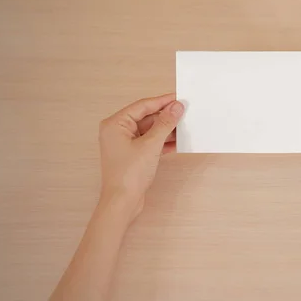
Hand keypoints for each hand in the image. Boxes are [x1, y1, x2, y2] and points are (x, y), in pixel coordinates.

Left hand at [98, 93, 183, 220]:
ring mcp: (124, 144)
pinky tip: (178, 142)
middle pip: (146, 117)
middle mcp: (117, 131)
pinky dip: (162, 142)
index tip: (179, 98)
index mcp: (115, 124)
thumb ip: (165, 124)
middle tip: (185, 112)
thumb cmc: (129, 174)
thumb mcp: (151, 145)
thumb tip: (176, 107)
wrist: (122, 202)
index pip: (143, 106)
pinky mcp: (132, 155)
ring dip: (166, 130)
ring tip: (185, 127)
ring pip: (150, 130)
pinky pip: (150, 142)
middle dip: (166, 116)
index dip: (162, 101)